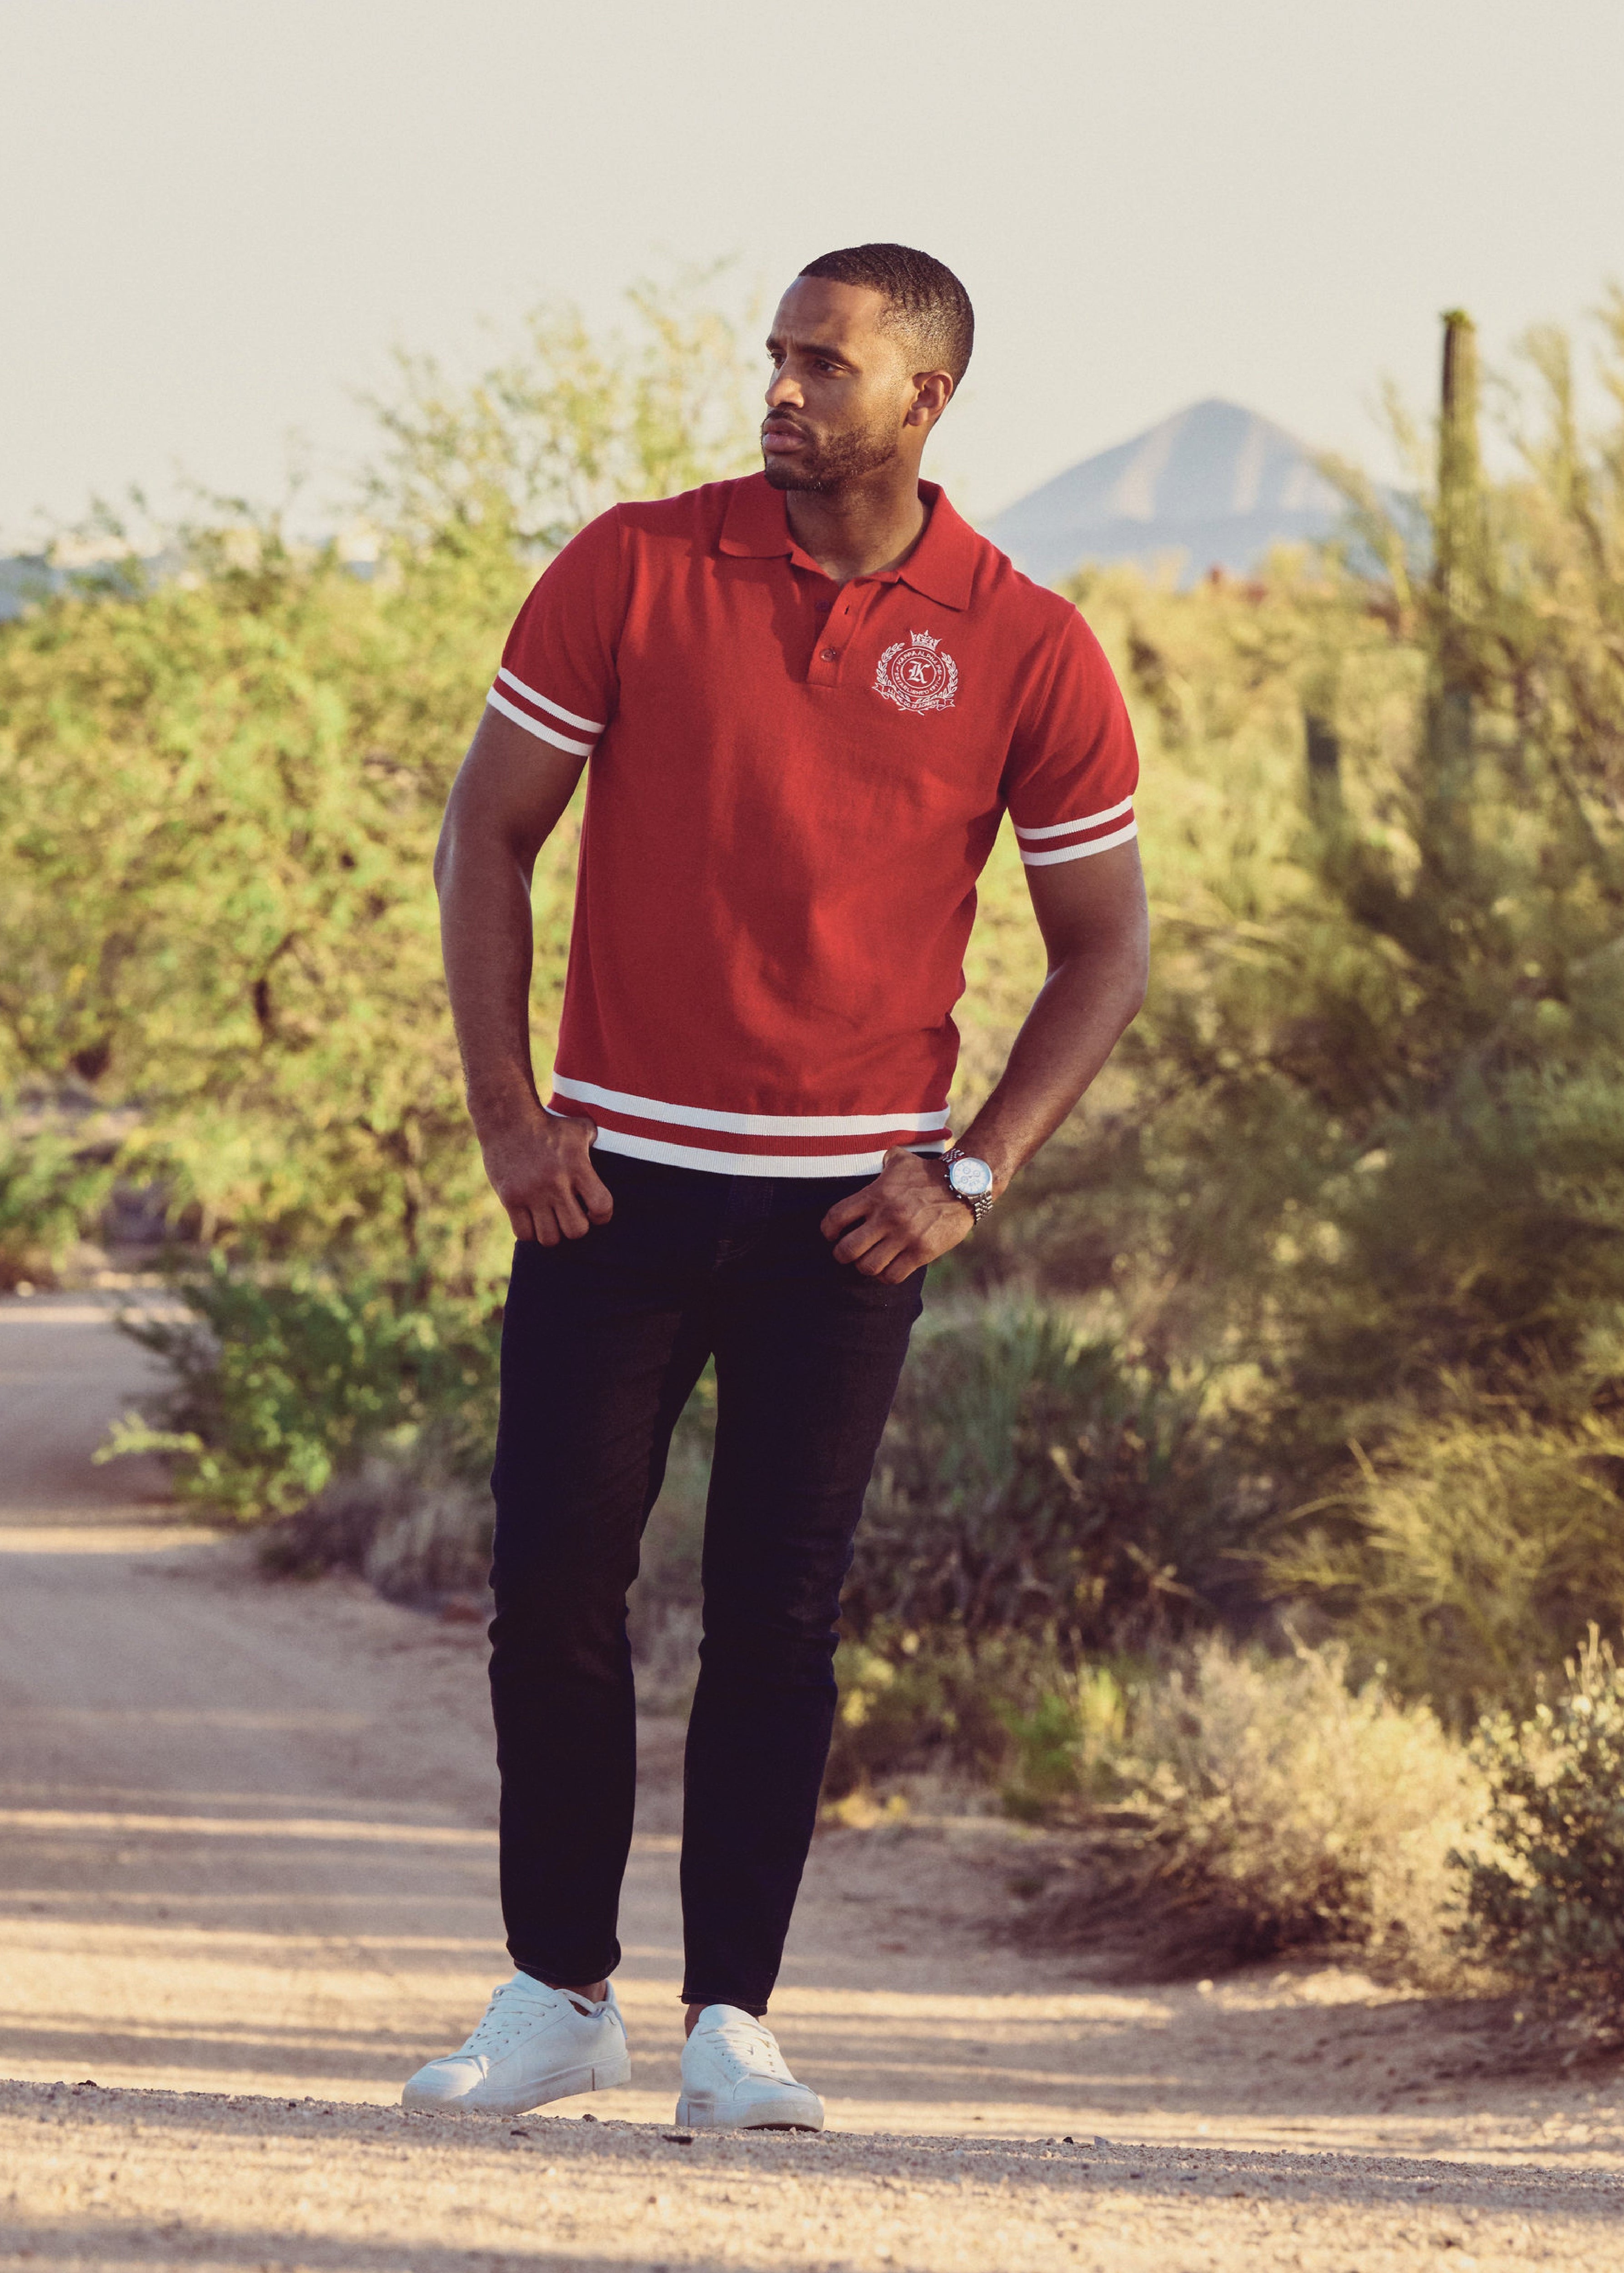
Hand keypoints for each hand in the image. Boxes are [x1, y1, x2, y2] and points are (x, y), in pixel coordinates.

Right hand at [476, 1107, 612, 1244]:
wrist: (507, 1120)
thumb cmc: (549, 1125)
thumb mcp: (580, 1128)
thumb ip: (598, 1143)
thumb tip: (616, 1149)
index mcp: (577, 1167)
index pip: (602, 1206)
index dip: (602, 1215)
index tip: (593, 1211)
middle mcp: (556, 1183)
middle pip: (576, 1230)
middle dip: (576, 1227)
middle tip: (570, 1216)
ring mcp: (531, 1193)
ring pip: (549, 1238)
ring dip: (553, 1232)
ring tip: (550, 1220)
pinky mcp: (510, 1198)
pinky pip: (524, 1233)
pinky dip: (529, 1231)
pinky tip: (531, 1219)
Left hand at [820, 1148, 975, 1282]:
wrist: (964, 1186)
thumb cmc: (927, 1173)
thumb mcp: (900, 1160)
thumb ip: (880, 1161)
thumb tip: (870, 1156)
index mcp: (876, 1195)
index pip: (835, 1218)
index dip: (828, 1231)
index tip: (832, 1235)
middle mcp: (887, 1217)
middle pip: (847, 1250)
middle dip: (843, 1255)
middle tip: (849, 1253)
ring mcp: (905, 1236)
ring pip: (868, 1267)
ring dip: (865, 1267)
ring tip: (870, 1261)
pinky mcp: (922, 1251)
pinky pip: (892, 1276)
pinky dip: (886, 1276)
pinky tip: (889, 1267)